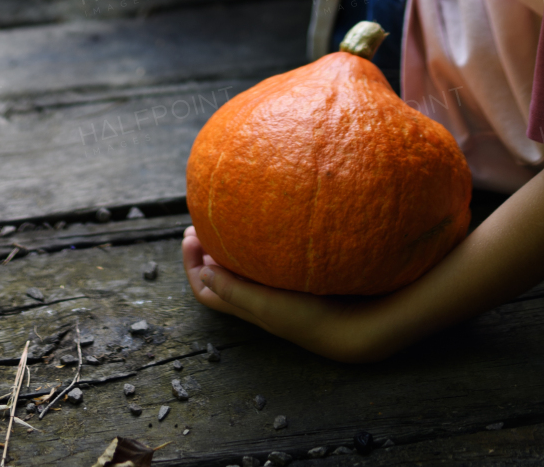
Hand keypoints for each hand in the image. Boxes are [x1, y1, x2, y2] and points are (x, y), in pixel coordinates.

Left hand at [181, 227, 389, 362]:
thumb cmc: (310, 318)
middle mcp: (258, 300)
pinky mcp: (296, 280)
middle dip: (206, 250)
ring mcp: (277, 291)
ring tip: (227, 218)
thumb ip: (235, 291)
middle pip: (220, 276)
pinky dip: (255, 245)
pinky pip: (265, 263)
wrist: (354, 325)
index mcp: (247, 307)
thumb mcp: (268, 305)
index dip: (191, 264)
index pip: (205, 290)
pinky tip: (264, 226)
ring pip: (242, 268)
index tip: (189, 236)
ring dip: (229, 245)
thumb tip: (202, 272)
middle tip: (202, 220)